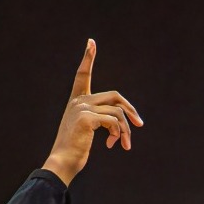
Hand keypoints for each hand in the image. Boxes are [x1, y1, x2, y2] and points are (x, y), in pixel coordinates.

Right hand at [42, 40, 144, 183]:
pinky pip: (114, 121)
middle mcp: (78, 101)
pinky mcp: (86, 118)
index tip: (91, 42)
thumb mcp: (89, 129)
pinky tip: (111, 144)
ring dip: (125, 130)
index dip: (87, 58)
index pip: (83, 75)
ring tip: (124, 144)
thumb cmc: (76, 148)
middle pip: (115, 96)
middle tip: (139, 125)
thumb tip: (127, 122)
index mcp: (76, 101)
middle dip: (130, 110)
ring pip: (118, 111)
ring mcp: (81, 108)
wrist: (64, 161)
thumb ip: (102, 118)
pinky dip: (118, 134)